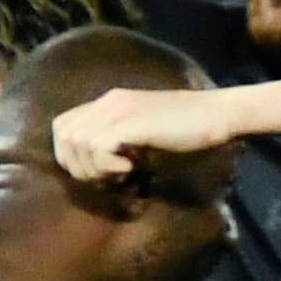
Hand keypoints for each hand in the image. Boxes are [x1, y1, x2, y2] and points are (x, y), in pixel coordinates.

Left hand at [53, 86, 228, 184]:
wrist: (217, 115)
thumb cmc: (190, 133)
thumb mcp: (146, 140)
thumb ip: (121, 147)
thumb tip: (102, 173)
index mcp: (109, 104)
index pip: (63, 126)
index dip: (70, 155)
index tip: (97, 172)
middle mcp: (108, 103)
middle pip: (63, 136)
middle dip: (79, 165)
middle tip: (108, 178)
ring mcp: (118, 110)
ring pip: (77, 143)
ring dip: (94, 167)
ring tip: (121, 174)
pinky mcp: (131, 122)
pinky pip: (98, 147)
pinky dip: (107, 165)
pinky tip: (129, 169)